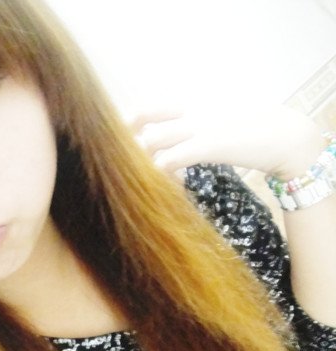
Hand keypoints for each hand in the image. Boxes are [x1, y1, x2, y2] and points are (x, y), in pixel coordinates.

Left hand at [129, 101, 325, 180]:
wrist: (284, 135)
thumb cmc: (254, 129)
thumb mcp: (219, 117)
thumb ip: (197, 123)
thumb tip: (181, 138)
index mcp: (192, 103)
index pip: (147, 107)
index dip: (131, 125)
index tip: (128, 145)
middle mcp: (190, 110)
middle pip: (141, 118)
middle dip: (129, 143)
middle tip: (130, 166)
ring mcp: (198, 127)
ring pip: (151, 140)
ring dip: (144, 162)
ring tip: (150, 179)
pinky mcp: (208, 145)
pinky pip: (171, 159)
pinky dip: (161, 173)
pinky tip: (168, 184)